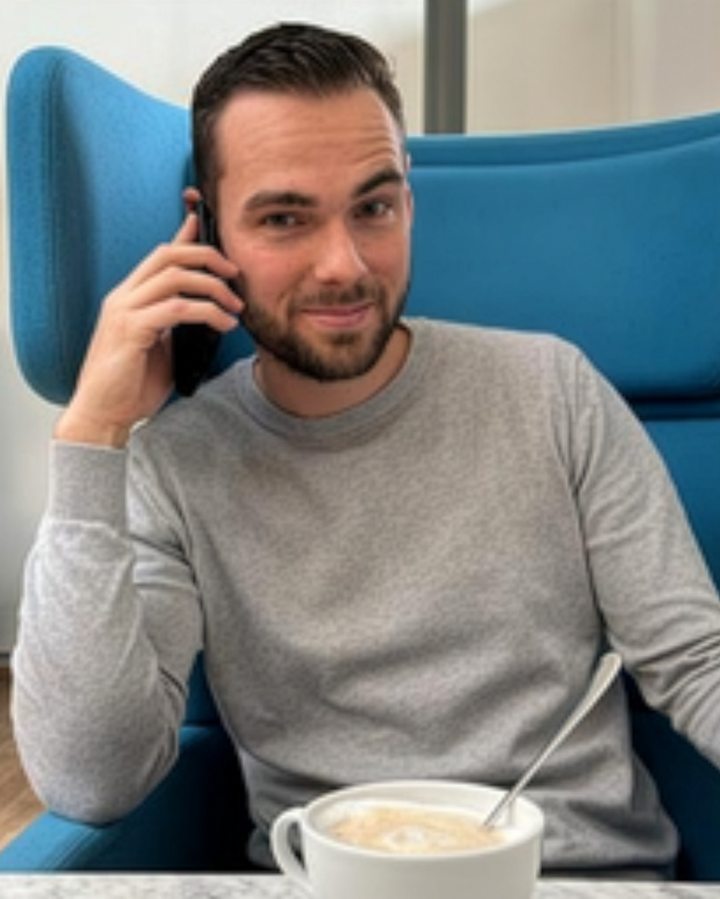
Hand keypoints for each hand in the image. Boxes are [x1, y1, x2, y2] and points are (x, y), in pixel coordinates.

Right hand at [54, 212, 243, 447]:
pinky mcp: (131, 331)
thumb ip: (178, 323)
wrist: (104, 414)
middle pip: (168, 254)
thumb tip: (210, 310)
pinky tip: (223, 325)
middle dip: (207, 256)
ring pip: (175, 276)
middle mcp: (123, 297)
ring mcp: (124, 311)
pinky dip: (206, 312)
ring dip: (213, 287)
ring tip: (235, 306)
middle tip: (235, 273)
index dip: (187, 236)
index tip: (212, 228)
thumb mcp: (163, 346)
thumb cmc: (132, 385)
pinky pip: (176, 309)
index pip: (160, 255)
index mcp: (129, 297)